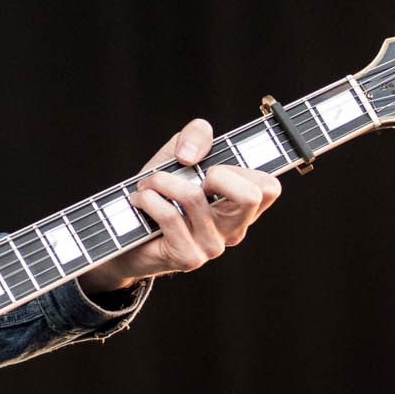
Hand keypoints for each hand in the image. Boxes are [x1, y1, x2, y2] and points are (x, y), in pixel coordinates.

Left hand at [77, 117, 281, 296]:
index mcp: (241, 207)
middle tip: (191, 177)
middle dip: (215, 173)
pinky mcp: (188, 257)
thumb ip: (196, 136)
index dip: (242, 168)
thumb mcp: (180, 155)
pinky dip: (148, 197)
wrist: (125, 233)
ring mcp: (213, 247)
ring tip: (149, 185)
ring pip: (194, 196)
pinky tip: (141, 200)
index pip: (269, 187)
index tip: (213, 168)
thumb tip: (190, 156)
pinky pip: (169, 215)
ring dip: (161, 180)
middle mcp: (233, 229)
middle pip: (250, 195)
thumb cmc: (161, 193)